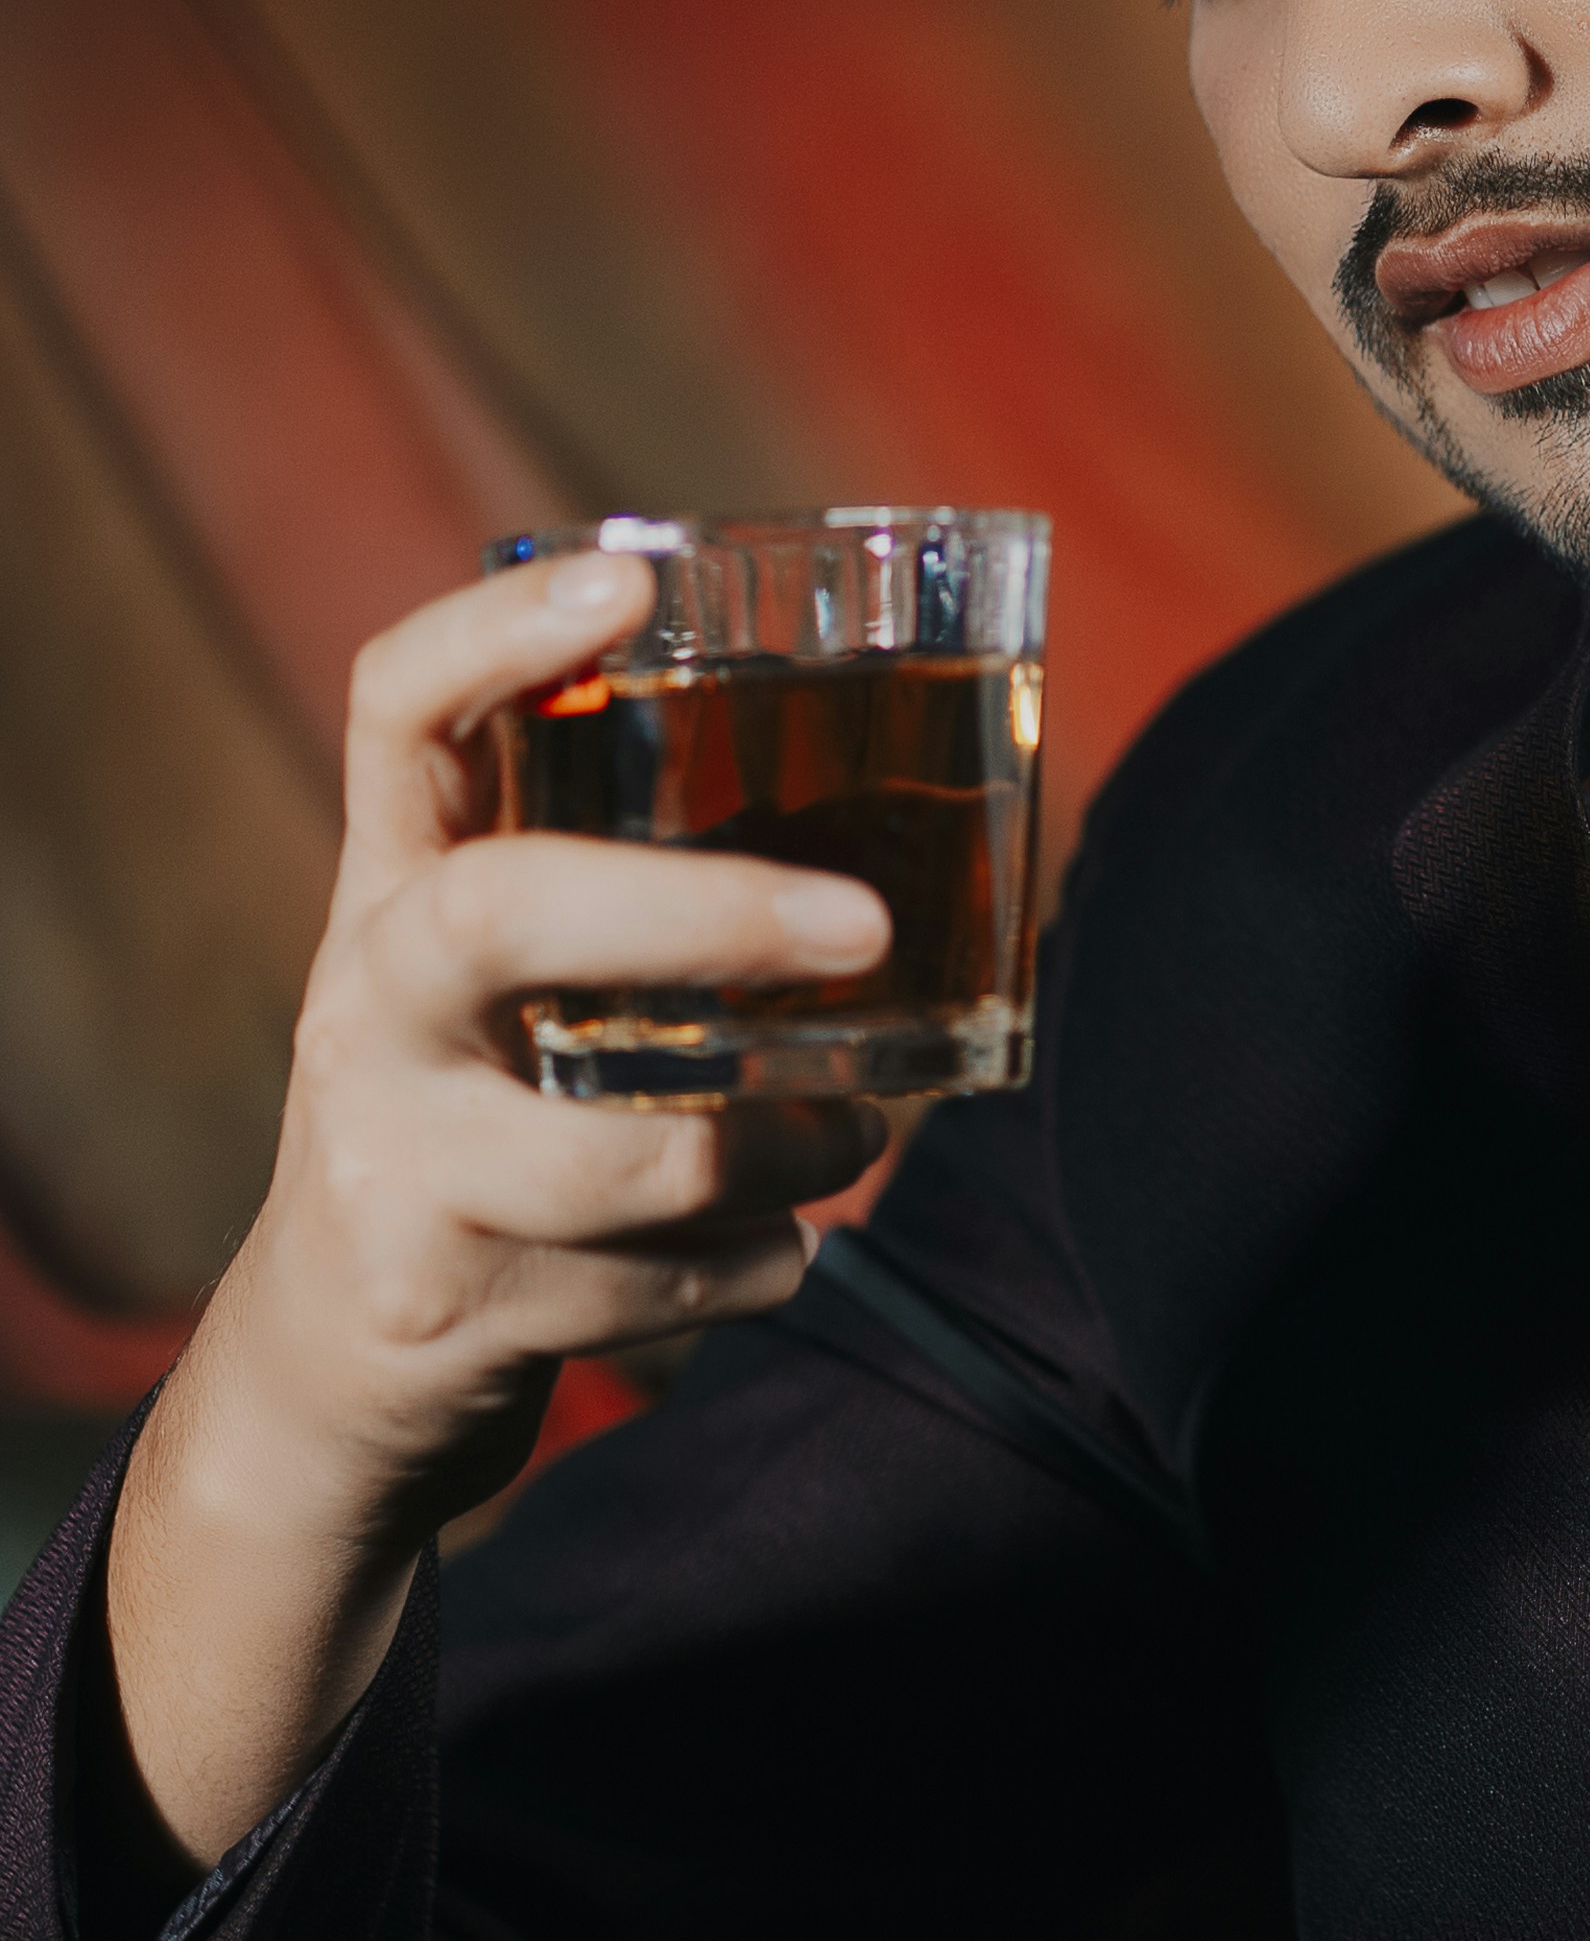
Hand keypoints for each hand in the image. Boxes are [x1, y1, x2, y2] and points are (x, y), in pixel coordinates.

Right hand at [106, 553, 887, 1865]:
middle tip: (864, 922)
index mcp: (388, 892)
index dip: (493, 633)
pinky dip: (766, 1264)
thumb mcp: (496, 980)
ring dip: (791, 1145)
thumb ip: (616, 888)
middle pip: (500, 913)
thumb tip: (911, 825)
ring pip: (628, 1155)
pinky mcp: (443, 1307)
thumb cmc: (478, 1111)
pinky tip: (779, 1244)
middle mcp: (365, 1010)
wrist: (327, 1359)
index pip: (396, 713)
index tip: (629, 581)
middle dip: (705, 914)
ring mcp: (393, 1165)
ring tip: (854, 1132)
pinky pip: (668, 1283)